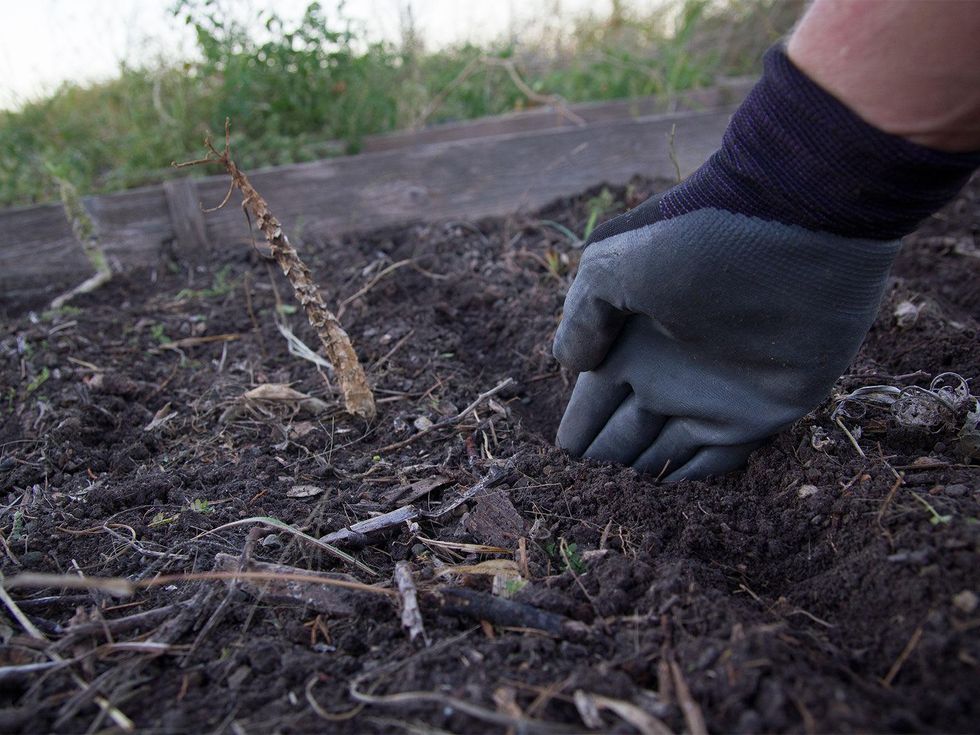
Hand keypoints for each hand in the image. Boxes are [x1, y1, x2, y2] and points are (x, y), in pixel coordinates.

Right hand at [552, 195, 898, 479]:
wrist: (797, 226)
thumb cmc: (697, 240)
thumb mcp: (612, 264)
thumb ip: (582, 317)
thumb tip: (569, 364)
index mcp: (626, 343)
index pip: (590, 403)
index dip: (575, 434)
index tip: (561, 465)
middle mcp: (663, 373)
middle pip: (623, 435)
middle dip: (606, 465)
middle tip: (590, 499)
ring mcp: (710, 396)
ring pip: (665, 453)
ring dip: (645, 478)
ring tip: (623, 509)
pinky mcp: (758, 413)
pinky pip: (719, 460)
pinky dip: (694, 479)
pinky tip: (671, 499)